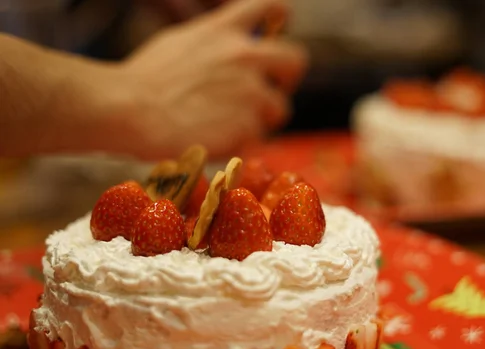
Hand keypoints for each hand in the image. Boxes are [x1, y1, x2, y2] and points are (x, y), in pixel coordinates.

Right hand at [122, 0, 305, 158]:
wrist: (131, 110)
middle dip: (286, 78)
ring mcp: (250, 92)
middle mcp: (244, 57)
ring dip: (263, 118)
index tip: (280, 28)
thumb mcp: (180, 43)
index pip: (270, 6)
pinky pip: (258, 138)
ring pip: (279, 108)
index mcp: (224, 31)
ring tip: (233, 127)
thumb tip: (225, 50)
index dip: (281, 16)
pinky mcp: (248, 126)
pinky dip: (242, 143)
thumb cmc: (143, 80)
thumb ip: (212, 44)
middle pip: (296, 60)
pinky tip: (218, 142)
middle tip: (270, 92)